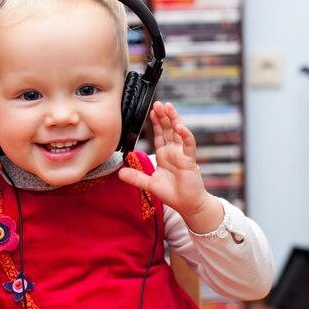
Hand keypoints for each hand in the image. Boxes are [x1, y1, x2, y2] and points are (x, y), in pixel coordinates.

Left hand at [118, 101, 222, 231]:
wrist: (188, 205)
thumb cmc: (173, 194)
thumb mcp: (149, 184)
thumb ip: (136, 178)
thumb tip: (119, 173)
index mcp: (165, 155)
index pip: (160, 135)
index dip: (156, 122)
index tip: (151, 111)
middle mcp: (174, 151)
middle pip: (169, 129)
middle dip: (163, 116)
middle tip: (158, 103)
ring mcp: (182, 154)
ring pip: (178, 133)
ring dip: (174, 119)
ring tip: (168, 107)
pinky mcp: (190, 160)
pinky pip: (188, 145)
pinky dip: (185, 135)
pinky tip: (179, 126)